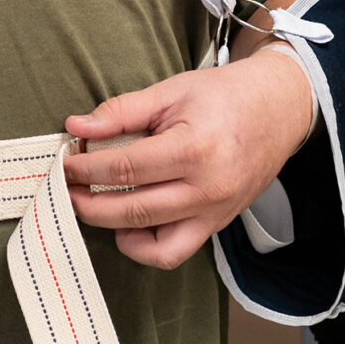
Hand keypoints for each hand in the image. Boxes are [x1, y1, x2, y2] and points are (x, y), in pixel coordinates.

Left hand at [61, 45, 310, 268]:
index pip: (124, 167)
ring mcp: (215, 213)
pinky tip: (127, 225)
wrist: (279, 109)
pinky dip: (144, 247)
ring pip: (152, 242)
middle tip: (65, 189)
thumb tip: (77, 127)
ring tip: (90, 206)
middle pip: (132, 209)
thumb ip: (122, 111)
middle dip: (88, 203)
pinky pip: (175, 252)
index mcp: (194, 148)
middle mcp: (207, 188)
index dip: (86, 169)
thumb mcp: (171, 91)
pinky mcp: (218, 225)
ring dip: (111, 228)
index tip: (66, 163)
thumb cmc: (225, 96)